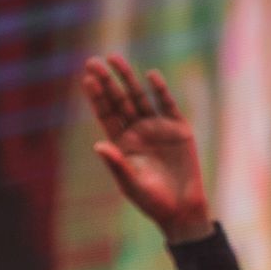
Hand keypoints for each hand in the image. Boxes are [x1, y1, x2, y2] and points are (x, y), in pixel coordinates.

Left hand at [81, 56, 211, 242]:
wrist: (184, 210)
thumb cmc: (154, 202)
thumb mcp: (132, 185)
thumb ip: (116, 164)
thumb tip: (98, 145)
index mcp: (122, 143)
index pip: (106, 114)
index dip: (97, 97)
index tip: (87, 79)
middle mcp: (138, 131)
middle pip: (119, 101)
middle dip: (107, 82)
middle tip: (93, 61)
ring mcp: (158, 128)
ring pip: (140, 97)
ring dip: (128, 78)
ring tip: (115, 58)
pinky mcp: (178, 129)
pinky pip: (167, 105)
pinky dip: (160, 91)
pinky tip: (150, 76)